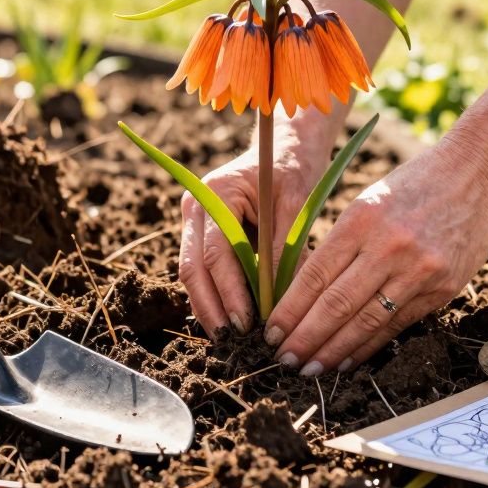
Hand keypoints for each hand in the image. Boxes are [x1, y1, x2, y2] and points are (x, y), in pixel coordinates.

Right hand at [179, 138, 326, 336]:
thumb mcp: (295, 203)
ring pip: (192, 273)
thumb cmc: (292, 168)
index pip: (216, 253)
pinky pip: (202, 271)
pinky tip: (230, 321)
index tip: (247, 322)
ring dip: (209, 307)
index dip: (230, 291)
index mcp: (215, 193)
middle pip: (193, 268)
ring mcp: (194, 222)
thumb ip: (286, 248)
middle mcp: (195, 208)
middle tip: (232, 341)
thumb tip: (285, 299)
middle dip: (211, 308)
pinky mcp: (201, 235)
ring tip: (230, 339)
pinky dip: (215, 296)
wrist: (283, 146)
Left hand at [264, 137, 487, 374]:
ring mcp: (419, 270)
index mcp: (362, 220)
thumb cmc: (415, 184)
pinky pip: (397, 324)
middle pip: (337, 305)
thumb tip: (305, 293)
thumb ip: (341, 244)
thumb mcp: (368, 201)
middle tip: (283, 359)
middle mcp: (389, 247)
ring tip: (310, 369)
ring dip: (334, 351)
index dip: (290, 310)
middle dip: (305, 338)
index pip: (315, 276)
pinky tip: (348, 360)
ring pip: (366, 322)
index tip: (271, 332)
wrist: (479, 175)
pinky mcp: (442, 288)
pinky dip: (369, 346)